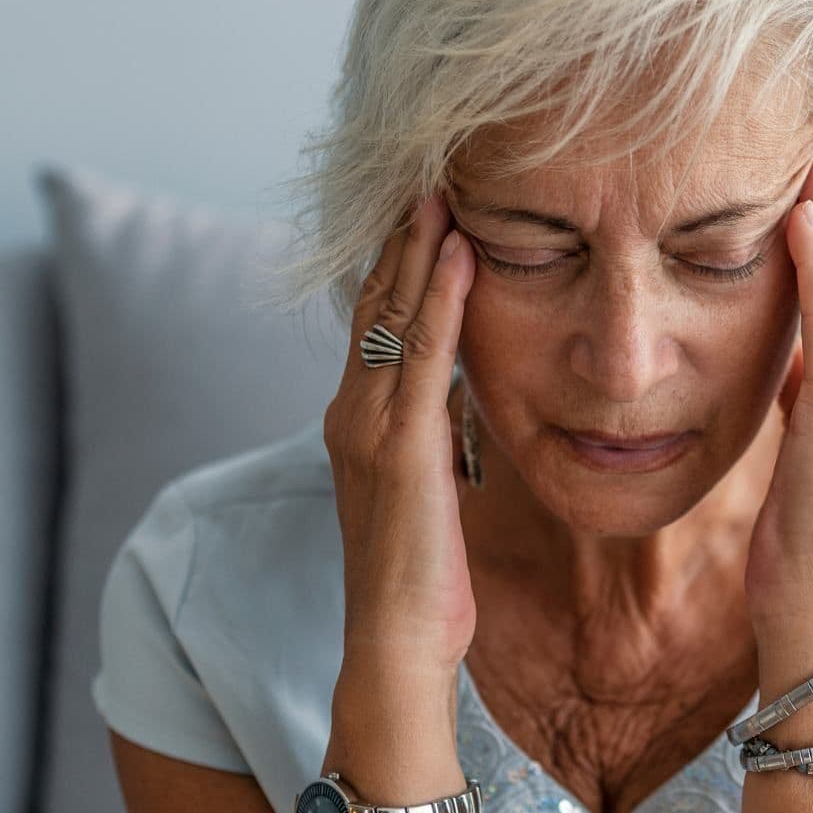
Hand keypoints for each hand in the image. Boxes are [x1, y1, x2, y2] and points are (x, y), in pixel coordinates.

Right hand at [320, 192, 477, 677]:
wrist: (397, 641)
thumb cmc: (423, 578)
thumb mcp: (429, 488)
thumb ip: (432, 435)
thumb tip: (454, 395)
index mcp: (358, 421)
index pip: (375, 323)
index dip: (396, 262)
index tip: (422, 208)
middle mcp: (351, 412)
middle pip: (375, 303)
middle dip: (401, 237)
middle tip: (428, 171)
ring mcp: (368, 426)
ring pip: (393, 315)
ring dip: (419, 247)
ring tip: (442, 187)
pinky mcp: (399, 447)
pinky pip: (424, 355)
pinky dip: (441, 298)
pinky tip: (460, 252)